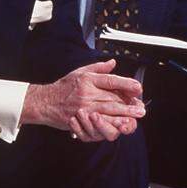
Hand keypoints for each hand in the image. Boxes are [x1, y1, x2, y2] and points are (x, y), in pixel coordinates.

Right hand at [22, 59, 145, 139]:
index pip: (111, 80)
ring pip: (108, 110)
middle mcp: (87, 92)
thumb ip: (98, 68)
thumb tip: (113, 63)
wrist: (45, 101)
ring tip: (136, 115)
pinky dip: (112, 123)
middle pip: (112, 97)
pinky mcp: (81, 117)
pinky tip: (121, 124)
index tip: (138, 88)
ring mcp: (84, 106)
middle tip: (141, 107)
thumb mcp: (80, 72)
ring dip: (124, 114)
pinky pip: (99, 121)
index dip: (126, 84)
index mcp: (88, 79)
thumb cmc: (63, 87)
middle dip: (129, 103)